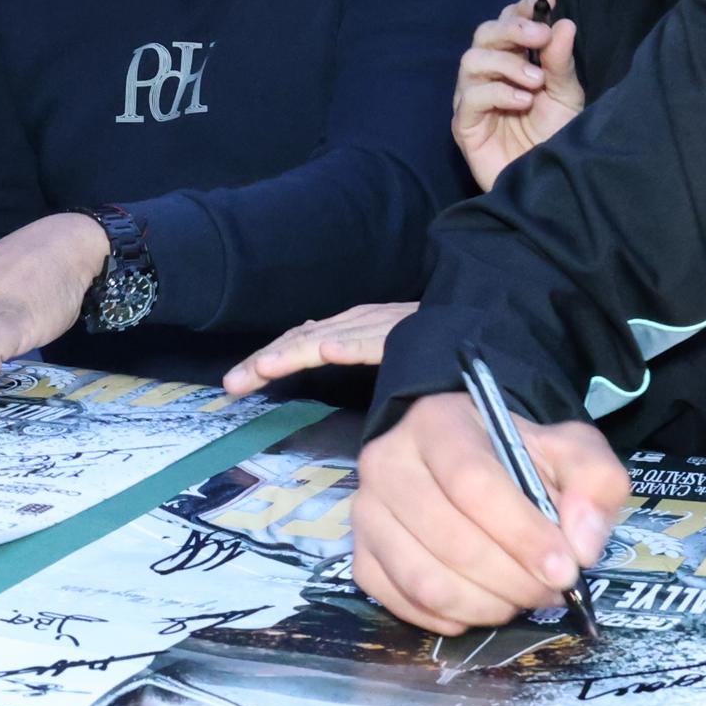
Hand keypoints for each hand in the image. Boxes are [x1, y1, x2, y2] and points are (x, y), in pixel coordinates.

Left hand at [222, 301, 415, 394]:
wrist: (474, 319)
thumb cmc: (428, 337)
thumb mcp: (381, 340)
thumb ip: (350, 342)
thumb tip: (317, 346)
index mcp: (349, 325)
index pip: (298, 341)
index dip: (264, 361)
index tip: (234, 385)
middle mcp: (357, 320)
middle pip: (301, 340)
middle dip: (263, 361)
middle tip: (231, 385)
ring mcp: (378, 325)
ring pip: (327, 340)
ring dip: (291, 354)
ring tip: (262, 369)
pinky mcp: (402, 334)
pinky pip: (373, 341)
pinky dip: (349, 345)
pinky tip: (328, 351)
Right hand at [352, 389, 632, 635]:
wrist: (470, 458)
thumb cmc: (520, 455)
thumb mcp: (571, 450)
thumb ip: (594, 483)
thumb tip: (582, 545)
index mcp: (438, 422)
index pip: (472, 482)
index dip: (521, 534)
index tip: (564, 569)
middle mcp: (388, 462)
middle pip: (449, 538)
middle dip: (512, 579)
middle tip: (551, 590)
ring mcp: (367, 512)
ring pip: (424, 579)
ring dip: (485, 605)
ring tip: (519, 598)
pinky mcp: (361, 556)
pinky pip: (402, 604)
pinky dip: (450, 618)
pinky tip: (482, 604)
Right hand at [452, 0, 583, 188]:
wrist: (548, 184)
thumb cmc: (555, 140)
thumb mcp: (566, 97)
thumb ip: (561, 62)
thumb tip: (564, 23)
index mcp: (514, 63)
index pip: (507, 23)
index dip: (522, 9)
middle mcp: (489, 76)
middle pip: (484, 34)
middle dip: (511, 29)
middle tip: (540, 37)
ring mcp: (473, 99)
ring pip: (472, 60)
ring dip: (505, 63)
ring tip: (535, 81)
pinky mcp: (464, 126)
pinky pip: (470, 97)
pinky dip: (497, 93)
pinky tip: (522, 102)